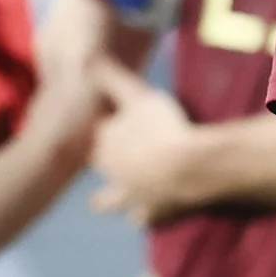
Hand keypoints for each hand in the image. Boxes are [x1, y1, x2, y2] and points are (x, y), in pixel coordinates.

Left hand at [87, 61, 207, 223]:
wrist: (189, 167)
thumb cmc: (162, 127)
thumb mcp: (137, 94)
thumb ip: (112, 78)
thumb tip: (86, 58)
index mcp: (105, 144)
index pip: (95, 136)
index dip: (102, 130)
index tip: (108, 124)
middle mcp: (112, 172)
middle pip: (99, 168)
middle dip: (101, 163)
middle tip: (112, 156)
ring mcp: (129, 196)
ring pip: (110, 202)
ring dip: (109, 200)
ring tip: (110, 200)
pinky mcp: (151, 212)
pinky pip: (141, 218)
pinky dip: (142, 215)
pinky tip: (147, 213)